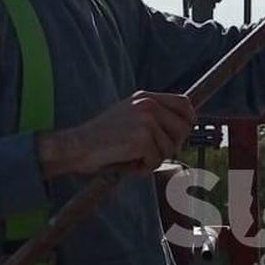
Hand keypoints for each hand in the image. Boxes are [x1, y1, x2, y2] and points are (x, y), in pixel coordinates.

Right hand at [36, 92, 194, 177]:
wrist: (76, 146)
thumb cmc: (101, 138)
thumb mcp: (129, 117)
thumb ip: (152, 117)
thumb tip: (183, 127)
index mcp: (145, 97)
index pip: (184, 103)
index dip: (188, 121)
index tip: (180, 135)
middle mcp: (148, 104)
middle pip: (184, 127)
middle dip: (172, 145)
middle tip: (152, 153)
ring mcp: (146, 120)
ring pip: (170, 148)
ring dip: (154, 159)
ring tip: (132, 157)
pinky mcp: (142, 138)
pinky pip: (156, 161)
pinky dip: (143, 168)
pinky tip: (127, 163)